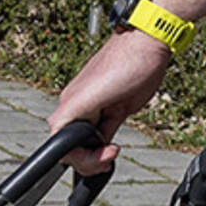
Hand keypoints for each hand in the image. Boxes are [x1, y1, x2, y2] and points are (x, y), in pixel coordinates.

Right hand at [47, 30, 172, 174]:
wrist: (149, 46)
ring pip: (89, 144)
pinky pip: (103, 136)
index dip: (77, 157)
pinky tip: (115, 147)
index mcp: (70, 105)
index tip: (99, 156)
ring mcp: (96, 110)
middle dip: (90, 159)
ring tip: (113, 151)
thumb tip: (55, 134)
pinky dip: (106, 147)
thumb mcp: (93, 92)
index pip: (60, 144)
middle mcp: (79, 109)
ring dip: (99, 154)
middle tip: (110, 155)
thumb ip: (70, 115)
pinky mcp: (112, 111)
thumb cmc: (126, 62)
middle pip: (74, 148)